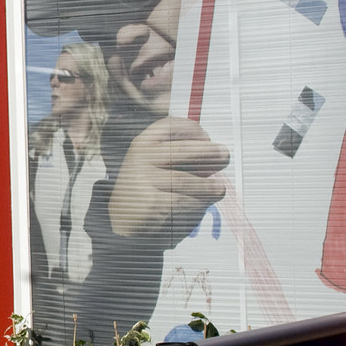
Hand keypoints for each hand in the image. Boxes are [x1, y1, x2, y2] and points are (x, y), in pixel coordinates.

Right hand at [108, 120, 228, 238]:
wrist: (121, 219)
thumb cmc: (146, 187)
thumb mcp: (152, 163)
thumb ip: (178, 155)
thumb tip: (215, 155)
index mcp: (142, 143)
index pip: (170, 126)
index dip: (192, 129)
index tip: (206, 137)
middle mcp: (141, 158)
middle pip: (183, 151)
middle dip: (209, 153)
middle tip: (225, 156)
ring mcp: (144, 181)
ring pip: (187, 181)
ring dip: (208, 186)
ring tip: (220, 189)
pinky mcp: (152, 203)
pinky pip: (183, 202)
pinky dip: (197, 205)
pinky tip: (202, 205)